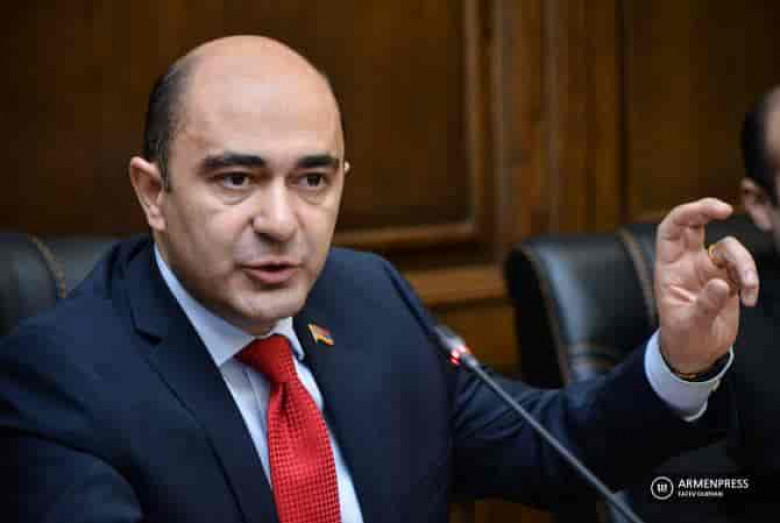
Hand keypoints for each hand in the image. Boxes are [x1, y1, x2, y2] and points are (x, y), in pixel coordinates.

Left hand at [654, 198, 759, 373]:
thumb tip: (722, 284)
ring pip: (729, 249)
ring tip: (749, 290)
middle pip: (697, 225)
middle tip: (726, 209)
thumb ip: (705, 305)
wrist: (696, 354)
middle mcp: (688, 263)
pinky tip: (751, 301)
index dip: (687, 214)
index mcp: (669, 268)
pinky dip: (752, 281)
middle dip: (709, 211)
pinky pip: (744, 269)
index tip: (713, 212)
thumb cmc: (682, 338)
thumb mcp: (688, 325)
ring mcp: (709, 270)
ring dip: (744, 264)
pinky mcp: (729, 280)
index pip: (671, 231)